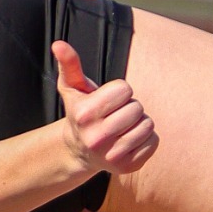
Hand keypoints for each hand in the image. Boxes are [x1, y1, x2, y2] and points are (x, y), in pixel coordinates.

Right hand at [53, 41, 157, 174]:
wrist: (79, 151)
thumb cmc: (81, 111)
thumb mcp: (73, 87)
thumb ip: (69, 64)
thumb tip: (58, 44)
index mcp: (85, 114)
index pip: (125, 89)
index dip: (119, 91)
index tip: (107, 101)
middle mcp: (96, 138)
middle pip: (137, 107)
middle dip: (130, 107)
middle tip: (115, 115)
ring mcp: (111, 156)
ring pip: (147, 125)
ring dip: (139, 123)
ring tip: (123, 128)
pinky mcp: (126, 167)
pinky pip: (153, 142)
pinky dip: (146, 139)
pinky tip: (129, 141)